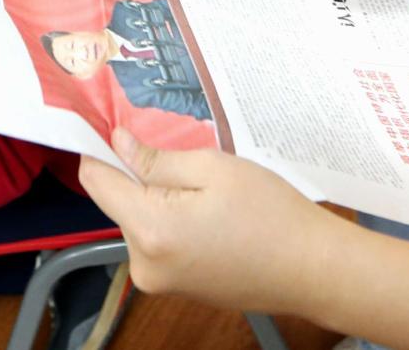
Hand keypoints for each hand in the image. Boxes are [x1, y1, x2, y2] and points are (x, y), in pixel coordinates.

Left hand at [78, 129, 342, 312]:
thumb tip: (116, 143)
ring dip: (160, 198)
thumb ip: (156, 159)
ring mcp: (158, 280)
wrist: (310, 269)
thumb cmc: (270, 213)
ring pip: (139, 220)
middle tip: (184, 153)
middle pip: (119, 202)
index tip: (110, 122)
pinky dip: (172, 221)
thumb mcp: (213, 168)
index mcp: (150, 229)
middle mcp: (143, 263)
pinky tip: (210, 213)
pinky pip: (158, 241)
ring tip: (206, 187)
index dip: (99, 148)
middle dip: (142, 174)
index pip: (97, 181)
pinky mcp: (174, 286)